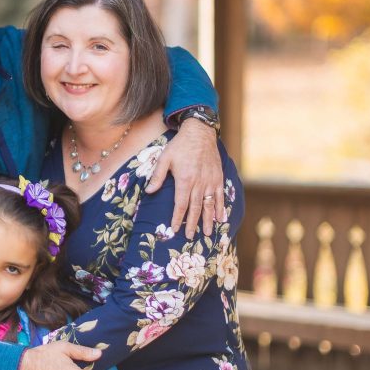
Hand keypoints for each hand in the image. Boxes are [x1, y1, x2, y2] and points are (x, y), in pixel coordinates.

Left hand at [146, 119, 223, 238]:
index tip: (175, 229)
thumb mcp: (164, 158)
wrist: (200, 132)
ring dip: (208, 221)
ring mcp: (210, 181)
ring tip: (207, 234)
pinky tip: (221, 219)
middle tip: (189, 237)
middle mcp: (199, 183)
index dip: (177, 218)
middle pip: (195, 208)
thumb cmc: (180, 145)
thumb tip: (149, 192)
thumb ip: (157, 176)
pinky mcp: (218, 178)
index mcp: (185, 180)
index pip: (180, 204)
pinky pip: (220, 196)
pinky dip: (220, 208)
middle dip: (192, 224)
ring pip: (209, 205)